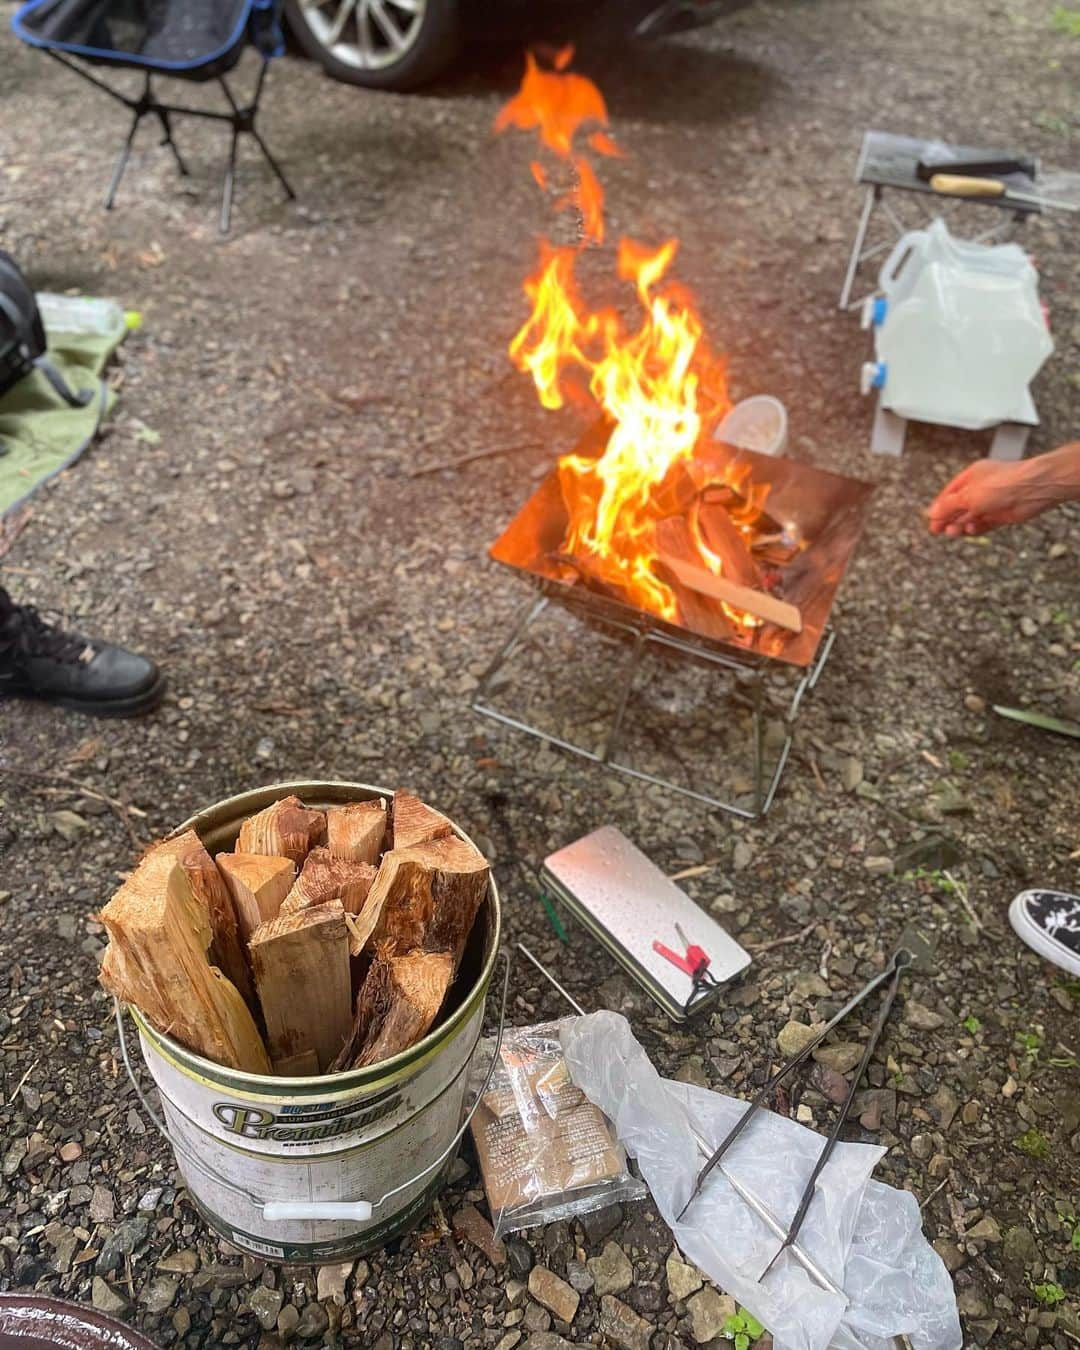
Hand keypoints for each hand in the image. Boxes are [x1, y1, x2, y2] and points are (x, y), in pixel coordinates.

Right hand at [928, 458, 1059, 536]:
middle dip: (949, 518)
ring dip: (961, 525)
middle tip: (938, 530)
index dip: (940, 507)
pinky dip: (976, 528)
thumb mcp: (967, 495)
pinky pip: (985, 523)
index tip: (931, 520)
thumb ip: (948, 505)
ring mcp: (993, 502)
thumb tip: (932, 512)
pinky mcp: (1003, 514)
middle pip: (960, 506)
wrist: (1033, 489)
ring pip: (971, 516)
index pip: (950, 493)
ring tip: (953, 532)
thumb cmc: (1003, 484)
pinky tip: (970, 530)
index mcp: (972, 477)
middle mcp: (982, 488)